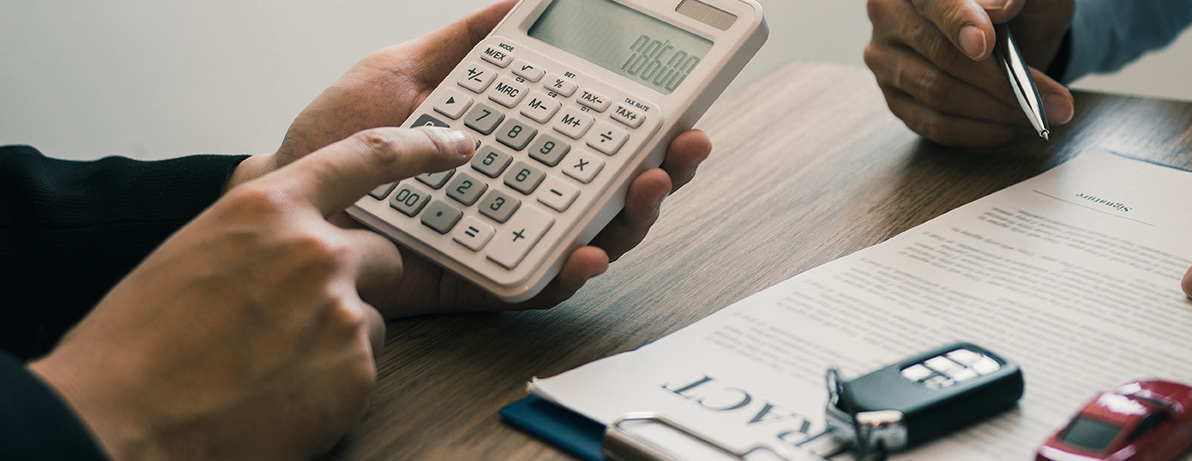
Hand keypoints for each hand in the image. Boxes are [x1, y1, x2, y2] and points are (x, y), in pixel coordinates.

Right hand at [28, 127, 474, 459]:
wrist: (124, 423)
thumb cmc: (139, 343)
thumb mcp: (195, 251)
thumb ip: (257, 226)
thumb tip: (284, 207)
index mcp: (267, 209)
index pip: (366, 157)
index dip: (421, 147)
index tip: (457, 145)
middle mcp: (314, 251)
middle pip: (380, 254)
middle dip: (352, 282)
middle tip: (292, 320)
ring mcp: (341, 311)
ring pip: (371, 317)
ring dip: (337, 338)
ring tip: (270, 365)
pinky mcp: (356, 370)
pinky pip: (364, 368)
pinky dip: (333, 384)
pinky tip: (280, 395)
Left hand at [233, 0, 711, 317]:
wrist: (282, 195)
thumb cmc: (335, 141)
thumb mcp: (404, 70)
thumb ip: (468, 41)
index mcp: (517, 141)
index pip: (600, 133)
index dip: (648, 120)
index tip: (680, 99)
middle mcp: (525, 191)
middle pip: (616, 186)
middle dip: (666, 167)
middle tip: (685, 145)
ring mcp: (510, 237)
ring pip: (597, 237)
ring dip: (635, 216)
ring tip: (649, 186)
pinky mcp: (484, 282)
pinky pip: (541, 284)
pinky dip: (570, 270)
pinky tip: (585, 250)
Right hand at [864, 0, 1074, 146]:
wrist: (1012, 31)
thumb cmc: (1015, 7)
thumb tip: (1000, 8)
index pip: (933, 1)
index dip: (958, 22)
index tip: (986, 45)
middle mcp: (889, 15)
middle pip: (939, 54)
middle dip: (998, 81)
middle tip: (1042, 98)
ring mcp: (886, 60)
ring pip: (939, 94)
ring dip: (995, 111)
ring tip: (1036, 115)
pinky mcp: (896, 98)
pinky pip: (935, 125)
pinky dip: (979, 132)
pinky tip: (1010, 128)